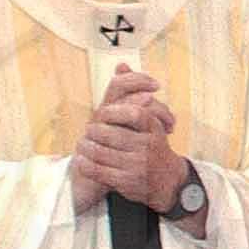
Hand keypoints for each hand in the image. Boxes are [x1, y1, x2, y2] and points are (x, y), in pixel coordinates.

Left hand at [70, 64, 191, 215]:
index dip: (117, 112)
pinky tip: (80, 161)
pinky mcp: (127, 182)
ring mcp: (137, 165)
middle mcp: (148, 146)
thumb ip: (133, 92)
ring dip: (88, 148)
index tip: (103, 112)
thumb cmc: (153, 146)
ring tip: (81, 144)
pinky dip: (87, 166)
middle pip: (115, 135)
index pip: (136, 114)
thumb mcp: (150, 119)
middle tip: (88, 129)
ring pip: (105, 153)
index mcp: (154, 129)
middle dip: (97, 131)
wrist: (167, 182)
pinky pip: (101, 172)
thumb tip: (121, 65)